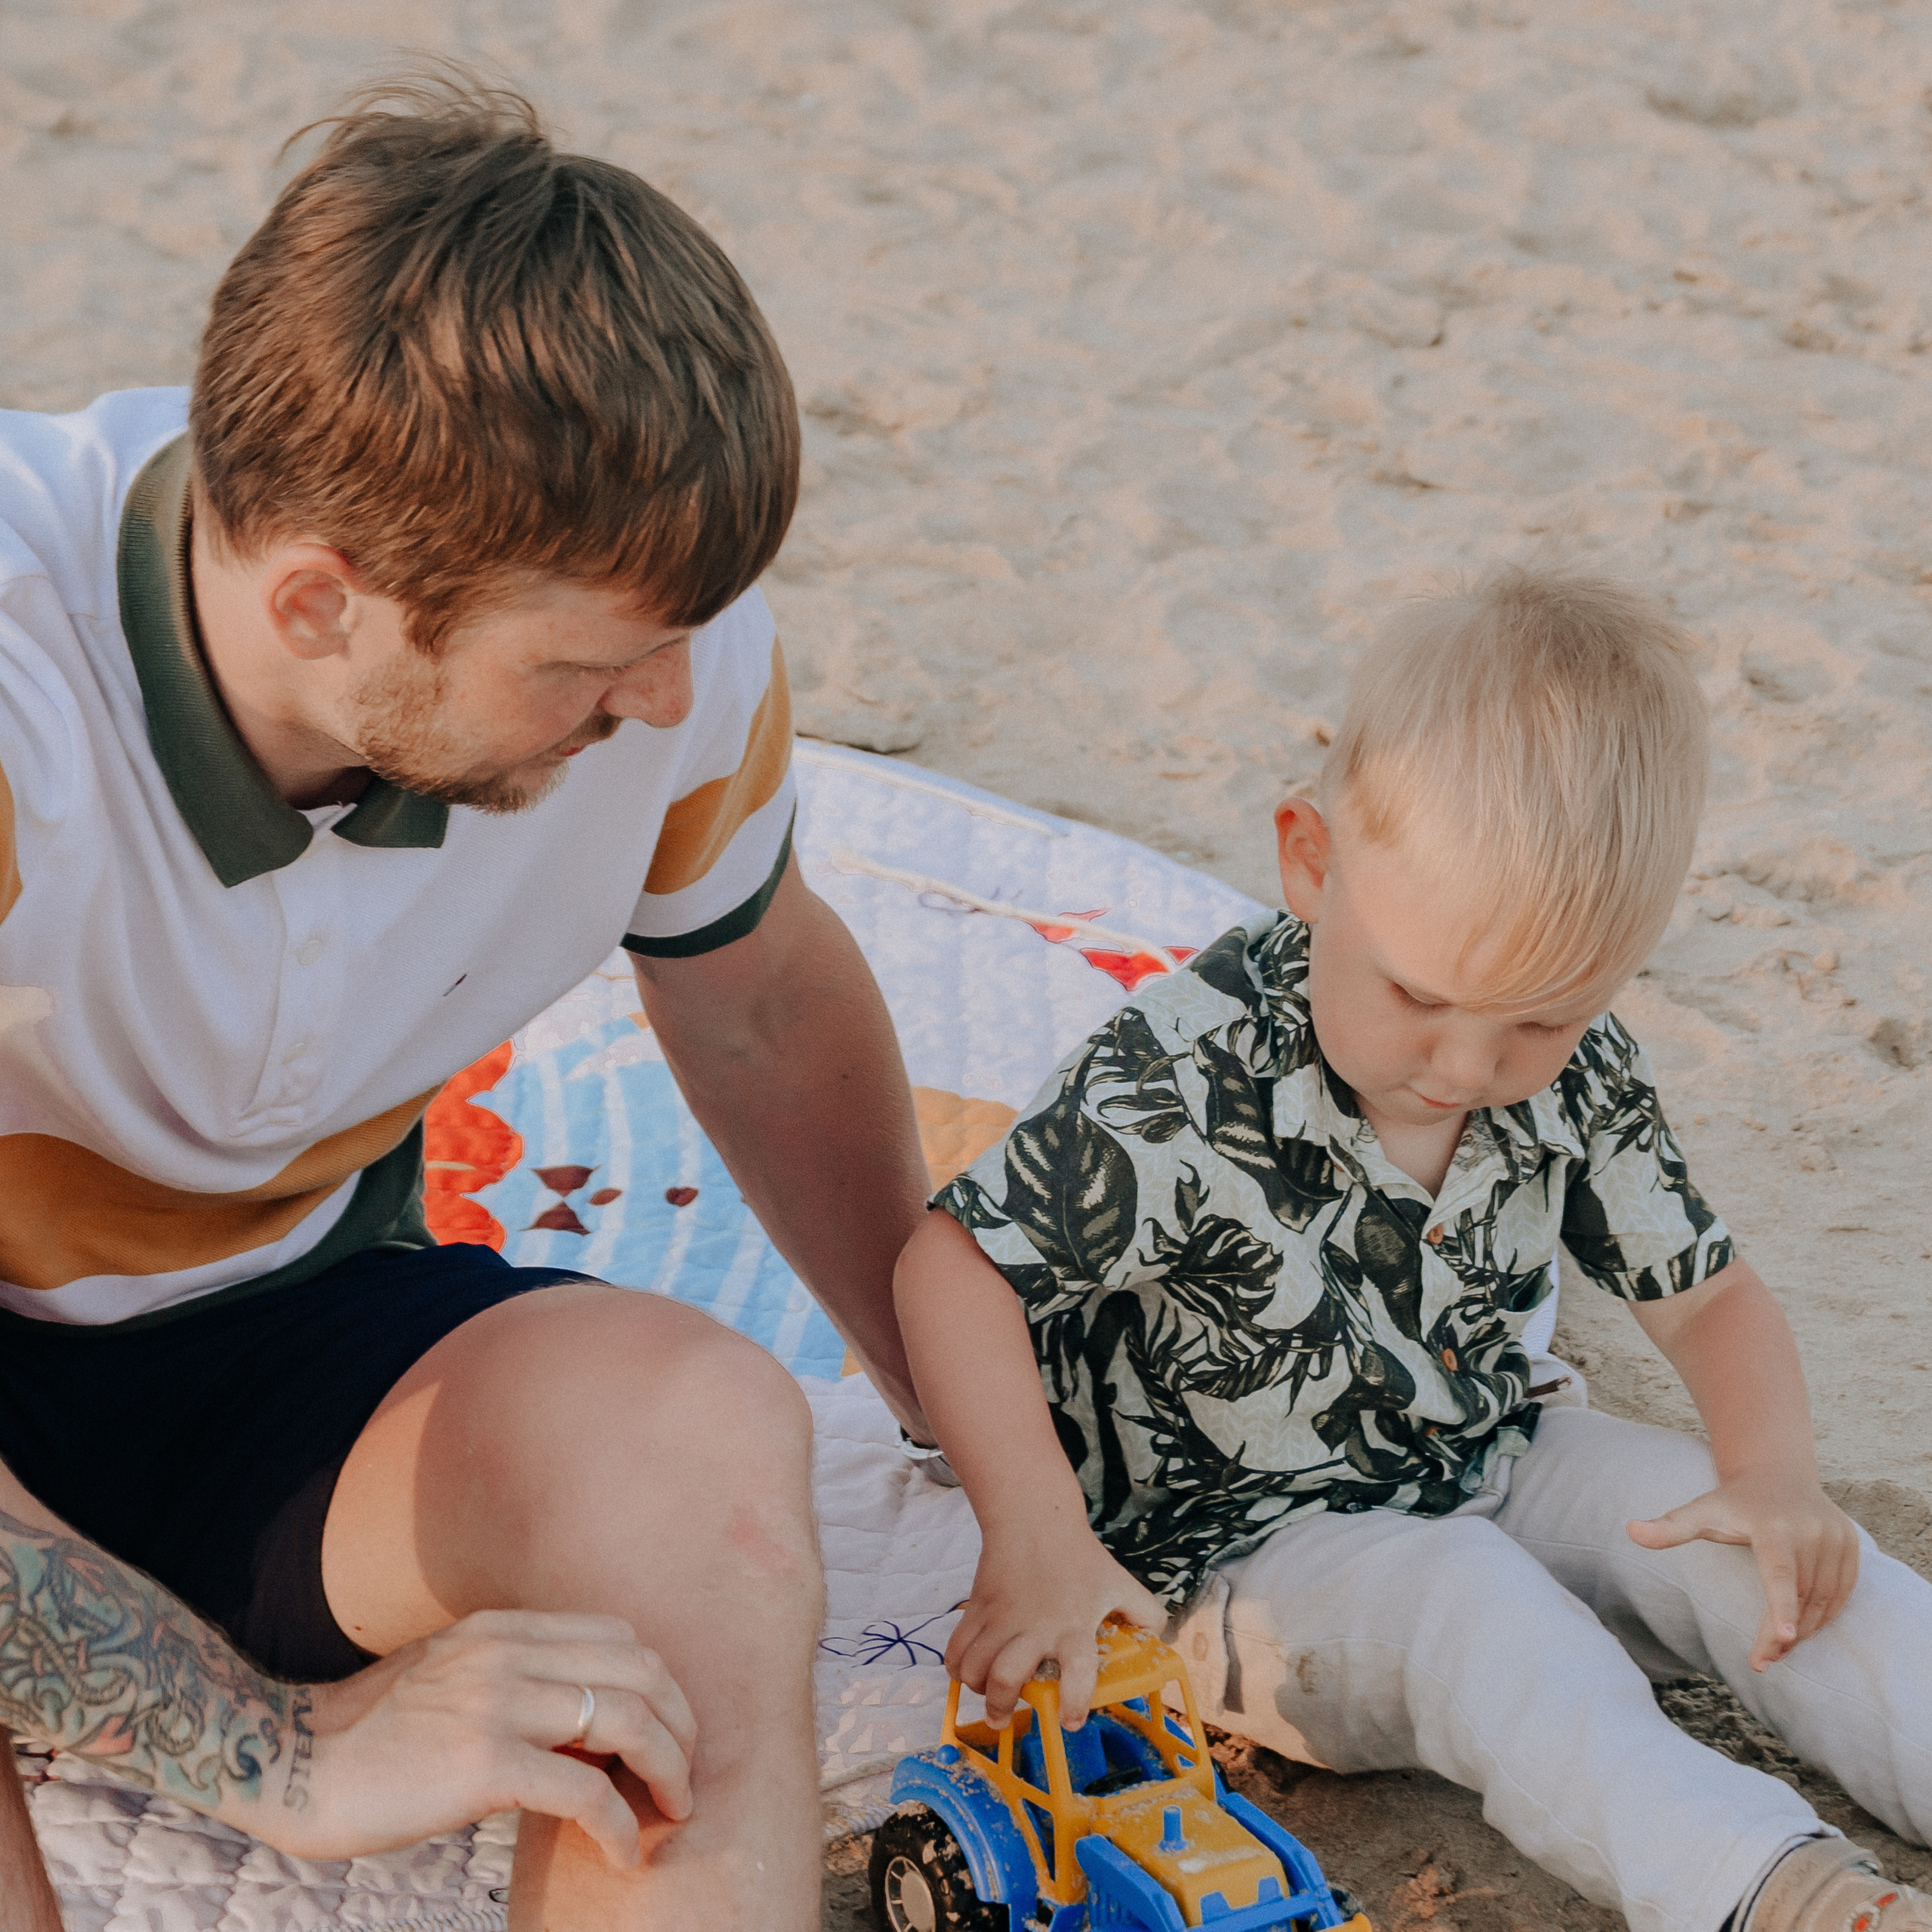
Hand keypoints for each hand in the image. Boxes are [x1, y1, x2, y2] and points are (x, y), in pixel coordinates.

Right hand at [285, 1610, 696, 1869]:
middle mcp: (508, 1651)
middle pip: (641, 1671)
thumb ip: (517, 1680)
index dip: (660, 1686)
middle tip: (684, 1777)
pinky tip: (625, 1855)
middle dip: (681, 1726)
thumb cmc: (371, 1735)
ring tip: (672, 1811)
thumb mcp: (453, 1677)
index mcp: (505, 1628)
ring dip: (668, 1770)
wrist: (290, 1761)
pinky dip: (620, 1826)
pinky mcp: (482, 1763)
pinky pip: (585, 1791)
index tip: (668, 1733)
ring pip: (627, 1720)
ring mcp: (497, 1702)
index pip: (620, 1638)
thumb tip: (589, 1728)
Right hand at [949, 1520, 1164, 1730]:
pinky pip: (955, 1648)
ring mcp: (1001, 1618)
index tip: (1070, 1722)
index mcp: (1074, 1626)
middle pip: (1007, 1677)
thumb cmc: (1081, 1557)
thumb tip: (1160, 1642)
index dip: (1073, 1702)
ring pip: (975, 1667)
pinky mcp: (977, 1608)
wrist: (1035, 1519)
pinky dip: (956, 1667)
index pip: (1077, 1672)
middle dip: (1002, 1707)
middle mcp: (1034, 1628)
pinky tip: (967, 1671)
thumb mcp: (1121, 1583)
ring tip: (987, 1696)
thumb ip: (1146, 1614)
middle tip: (1004, 1719)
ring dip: (978, 1689)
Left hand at [1627, 1473, 1859, 1671]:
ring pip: (1824, 1600)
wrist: (1775, 1474)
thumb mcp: (1700, 1511)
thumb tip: (1629, 1530)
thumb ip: (1669, 1527)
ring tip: (1778, 1649)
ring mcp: (1836, 1538)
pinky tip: (1802, 1627)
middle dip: (1782, 1634)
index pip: (1780, 1574)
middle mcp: (1811, 1531)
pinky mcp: (1851, 1546)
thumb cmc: (1732, 1502)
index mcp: (1774, 1527)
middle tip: (1763, 1661)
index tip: (1784, 1639)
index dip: (1781, 1607)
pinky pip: (1841, 1592)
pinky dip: (1823, 1615)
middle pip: (1800, 1597)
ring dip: (1805, 1630)